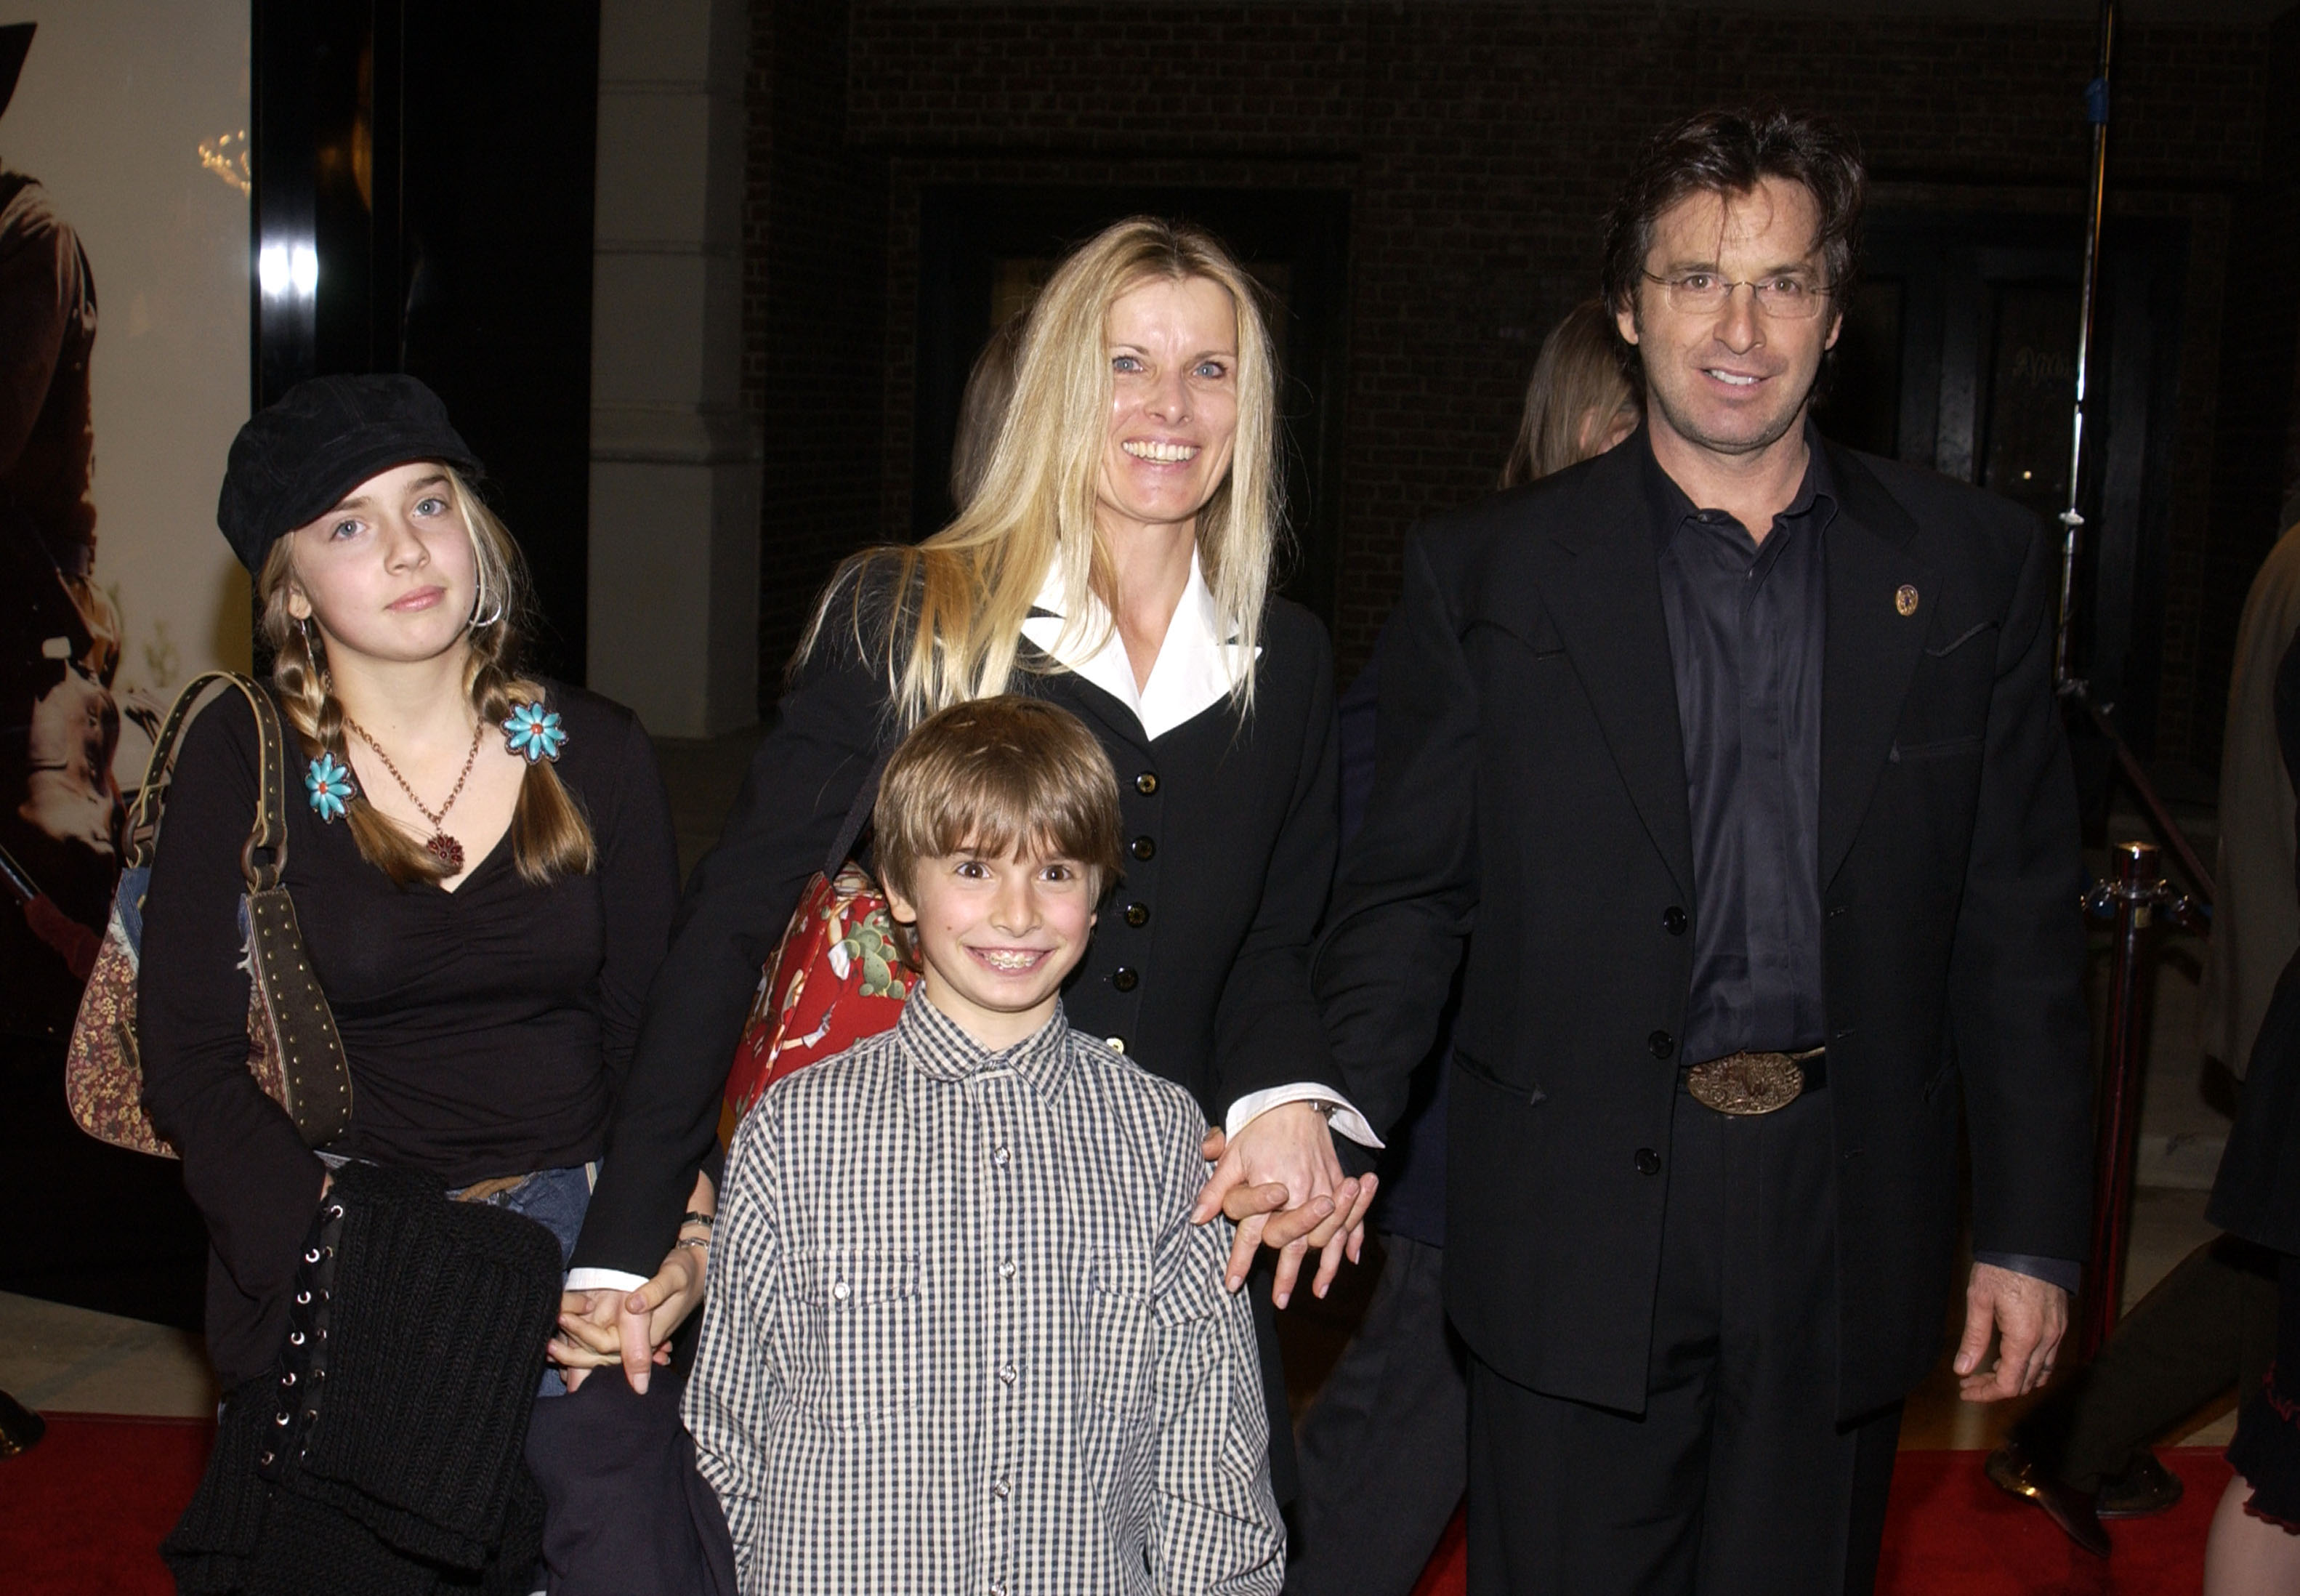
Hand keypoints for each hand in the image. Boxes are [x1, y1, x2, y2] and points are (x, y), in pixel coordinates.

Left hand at [549, 1242, 706, 1393]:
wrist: (700, 1267)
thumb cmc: (687, 1270)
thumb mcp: (674, 1276)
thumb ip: (654, 1292)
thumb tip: (632, 1306)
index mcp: (648, 1333)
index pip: (607, 1346)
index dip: (581, 1334)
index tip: (561, 1318)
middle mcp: (640, 1340)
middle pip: (601, 1358)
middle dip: (572, 1356)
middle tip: (546, 1346)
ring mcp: (637, 1335)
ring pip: (600, 1353)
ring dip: (576, 1353)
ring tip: (550, 1347)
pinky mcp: (633, 1326)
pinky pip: (605, 1342)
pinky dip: (584, 1343)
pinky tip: (567, 1341)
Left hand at [1191, 1104, 1377, 1308]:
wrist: (1294, 1099)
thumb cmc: (1259, 1128)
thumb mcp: (1232, 1156)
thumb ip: (1216, 1189)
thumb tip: (1196, 1218)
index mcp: (1269, 1185)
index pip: (1251, 1232)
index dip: (1241, 1260)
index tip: (1233, 1285)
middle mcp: (1299, 1191)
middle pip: (1292, 1241)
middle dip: (1286, 1273)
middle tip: (1280, 1300)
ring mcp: (1323, 1188)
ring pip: (1324, 1236)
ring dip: (1321, 1267)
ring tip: (1316, 1292)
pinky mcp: (1337, 1182)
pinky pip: (1348, 1218)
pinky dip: (1349, 1241)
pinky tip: (1347, 1263)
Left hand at [1953, 1261, 2068, 1401]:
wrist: (2033, 1242)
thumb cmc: (2002, 1267)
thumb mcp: (1979, 1300)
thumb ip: (1973, 1338)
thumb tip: (1962, 1370)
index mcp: (2024, 1338)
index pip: (2009, 1384)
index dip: (1986, 1393)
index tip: (1965, 1391)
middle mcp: (2047, 1340)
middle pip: (2025, 1382)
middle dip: (1996, 1387)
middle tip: (1970, 1381)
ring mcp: (2057, 1333)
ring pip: (2041, 1372)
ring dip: (2015, 1378)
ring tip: (1987, 1372)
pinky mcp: (2060, 1323)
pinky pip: (2049, 1357)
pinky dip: (2030, 1366)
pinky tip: (2010, 1357)